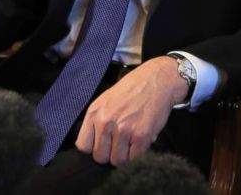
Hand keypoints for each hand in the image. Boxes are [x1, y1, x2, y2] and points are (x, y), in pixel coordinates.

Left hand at [74, 56, 188, 165]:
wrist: (157, 80)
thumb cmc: (132, 88)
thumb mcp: (105, 99)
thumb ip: (97, 120)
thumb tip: (92, 143)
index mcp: (94, 112)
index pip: (83, 146)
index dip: (93, 148)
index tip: (101, 145)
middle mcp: (106, 122)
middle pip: (100, 157)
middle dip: (109, 153)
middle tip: (119, 143)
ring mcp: (123, 130)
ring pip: (117, 160)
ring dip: (125, 154)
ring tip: (130, 139)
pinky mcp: (141, 136)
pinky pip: (134, 158)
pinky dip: (138, 151)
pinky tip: (140, 137)